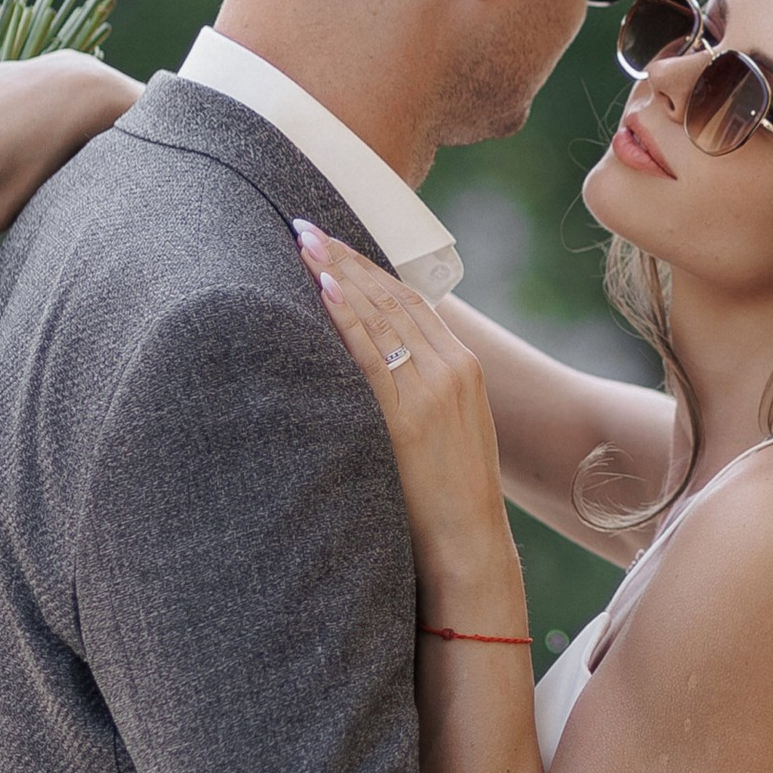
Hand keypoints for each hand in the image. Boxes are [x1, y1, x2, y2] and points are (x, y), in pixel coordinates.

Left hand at [299, 226, 520, 614]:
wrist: (469, 543)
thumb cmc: (448, 494)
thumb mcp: (447, 427)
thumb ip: (419, 389)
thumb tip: (373, 364)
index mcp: (463, 367)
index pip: (412, 300)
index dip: (370, 268)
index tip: (334, 244)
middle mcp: (453, 368)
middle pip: (393, 297)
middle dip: (347, 259)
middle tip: (305, 228)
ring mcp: (433, 391)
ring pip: (382, 316)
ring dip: (340, 275)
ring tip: (303, 245)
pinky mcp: (410, 417)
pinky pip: (372, 355)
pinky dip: (347, 318)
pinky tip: (324, 290)